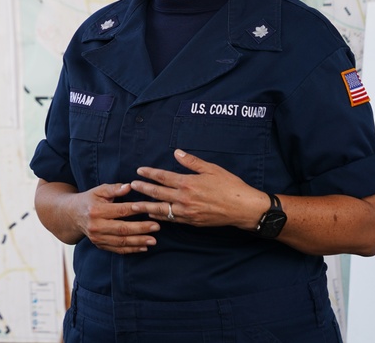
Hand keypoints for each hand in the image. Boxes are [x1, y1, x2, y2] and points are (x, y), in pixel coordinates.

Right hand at [72, 182, 160, 253]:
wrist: (72, 215)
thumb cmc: (89, 199)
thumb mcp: (99, 190)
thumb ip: (114, 188)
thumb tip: (129, 186)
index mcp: (96, 210)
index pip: (120, 211)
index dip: (136, 210)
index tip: (150, 209)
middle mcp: (96, 226)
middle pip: (122, 229)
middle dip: (141, 229)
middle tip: (156, 227)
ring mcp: (97, 238)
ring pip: (121, 242)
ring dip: (139, 242)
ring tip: (153, 240)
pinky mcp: (99, 245)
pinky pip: (117, 249)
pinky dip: (131, 250)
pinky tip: (143, 247)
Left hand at [129, 149, 266, 229]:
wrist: (243, 209)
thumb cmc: (230, 186)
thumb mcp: (212, 169)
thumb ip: (192, 162)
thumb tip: (177, 152)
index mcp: (188, 183)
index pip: (163, 177)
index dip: (150, 173)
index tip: (139, 171)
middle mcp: (185, 198)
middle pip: (158, 193)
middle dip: (143, 189)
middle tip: (131, 186)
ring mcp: (187, 212)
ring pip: (162, 209)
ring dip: (146, 206)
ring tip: (134, 205)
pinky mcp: (192, 222)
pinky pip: (172, 219)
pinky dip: (161, 216)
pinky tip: (153, 214)